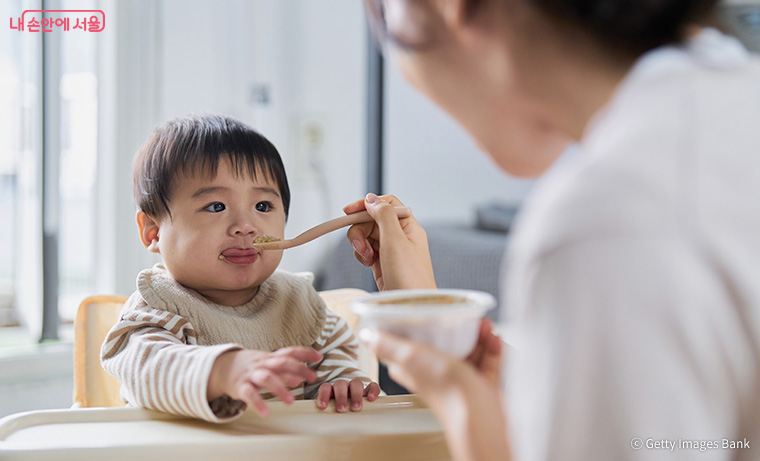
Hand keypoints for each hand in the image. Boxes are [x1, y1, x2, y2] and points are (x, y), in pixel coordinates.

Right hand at [208, 346, 321, 416]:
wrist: (223, 367)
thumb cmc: (252, 368)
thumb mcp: (268, 366)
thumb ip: (284, 372)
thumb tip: (300, 378)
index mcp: (271, 358)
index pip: (289, 352)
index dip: (305, 353)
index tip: (319, 357)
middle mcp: (262, 364)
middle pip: (281, 362)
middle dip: (298, 368)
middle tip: (313, 378)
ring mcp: (251, 375)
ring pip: (266, 377)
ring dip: (280, 388)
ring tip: (291, 401)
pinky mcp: (240, 387)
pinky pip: (249, 395)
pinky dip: (258, 403)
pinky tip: (266, 413)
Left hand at [315, 378, 380, 411]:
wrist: (354, 409)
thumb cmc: (339, 414)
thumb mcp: (332, 414)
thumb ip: (327, 417)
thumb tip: (321, 429)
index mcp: (332, 391)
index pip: (325, 388)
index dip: (323, 395)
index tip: (322, 407)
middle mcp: (344, 387)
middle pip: (340, 385)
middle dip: (341, 396)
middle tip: (341, 409)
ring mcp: (356, 387)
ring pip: (356, 384)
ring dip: (355, 395)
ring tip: (356, 408)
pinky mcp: (369, 389)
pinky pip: (372, 385)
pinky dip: (372, 390)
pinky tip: (371, 398)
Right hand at [343, 193, 435, 289]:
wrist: (409, 307)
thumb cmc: (409, 277)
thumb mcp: (396, 240)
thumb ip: (384, 215)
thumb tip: (372, 199)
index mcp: (408, 226)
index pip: (386, 204)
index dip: (367, 205)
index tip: (348, 211)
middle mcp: (400, 236)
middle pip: (372, 220)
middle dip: (360, 230)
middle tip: (359, 245)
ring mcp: (391, 250)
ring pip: (366, 235)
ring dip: (360, 243)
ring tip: (367, 257)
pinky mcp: (382, 263)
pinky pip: (366, 250)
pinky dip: (362, 254)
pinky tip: (367, 263)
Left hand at [360, 320, 509, 460]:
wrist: (481, 417)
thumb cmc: (446, 390)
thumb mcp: (411, 357)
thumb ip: (388, 345)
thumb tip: (367, 335)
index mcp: (416, 370)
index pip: (409, 348)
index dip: (415, 330)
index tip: (426, 312)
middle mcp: (436, 376)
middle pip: (443, 346)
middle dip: (454, 329)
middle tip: (464, 317)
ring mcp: (460, 382)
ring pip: (468, 352)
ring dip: (476, 336)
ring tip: (483, 324)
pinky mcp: (482, 386)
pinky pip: (487, 363)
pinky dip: (492, 349)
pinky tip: (495, 338)